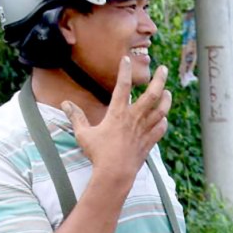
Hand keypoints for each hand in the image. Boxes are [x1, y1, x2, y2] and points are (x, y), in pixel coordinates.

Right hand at [62, 57, 171, 182]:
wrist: (115, 173)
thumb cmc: (98, 153)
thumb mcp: (83, 134)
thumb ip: (76, 117)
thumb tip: (65, 104)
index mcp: (118, 113)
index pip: (122, 86)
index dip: (124, 71)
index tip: (126, 59)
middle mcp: (134, 118)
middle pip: (152, 95)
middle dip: (159, 80)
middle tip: (164, 69)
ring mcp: (144, 130)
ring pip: (161, 110)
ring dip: (166, 100)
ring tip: (167, 91)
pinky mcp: (149, 142)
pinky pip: (160, 129)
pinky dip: (163, 122)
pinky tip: (164, 118)